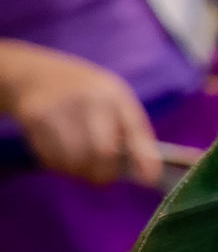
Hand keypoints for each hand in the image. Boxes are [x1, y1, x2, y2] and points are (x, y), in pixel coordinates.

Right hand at [0, 42, 160, 185]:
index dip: (143, 157)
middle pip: (102, 152)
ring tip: (80, 163)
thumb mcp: (113, 100)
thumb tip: (149, 174)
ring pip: (74, 161)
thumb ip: (131, 132)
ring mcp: (61, 107)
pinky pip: (51, 158)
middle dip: (104, 174)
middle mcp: (89, 99)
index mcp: (114, 95)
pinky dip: (59, 165)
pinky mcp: (36, 119)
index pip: (134, 129)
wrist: (34, 72)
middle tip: (102, 178)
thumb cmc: (85, 93)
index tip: (149, 179)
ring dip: (79, 172)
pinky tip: (61, 152)